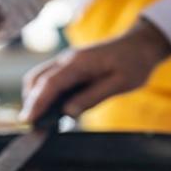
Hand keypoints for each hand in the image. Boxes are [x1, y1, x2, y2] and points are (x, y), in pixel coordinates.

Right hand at [20, 19, 170, 121]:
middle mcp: (68, 59)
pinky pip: (49, 78)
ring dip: (35, 97)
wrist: (141, 44)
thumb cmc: (134, 63)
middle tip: (31, 125)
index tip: (28, 120)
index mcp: (79, 63)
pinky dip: (44, 92)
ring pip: (39, 77)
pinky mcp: (70, 65)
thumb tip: (68, 112)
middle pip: (37, 79)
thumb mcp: (120, 84)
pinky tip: (51, 108)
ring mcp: (67, 61)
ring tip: (39, 119)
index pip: (50, 84)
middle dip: (31, 102)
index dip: (37, 103)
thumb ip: (93, 97)